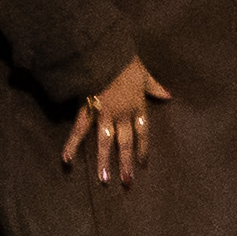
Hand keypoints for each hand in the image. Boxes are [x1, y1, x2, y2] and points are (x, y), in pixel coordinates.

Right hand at [58, 58, 167, 182]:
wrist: (104, 53)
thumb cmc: (124, 61)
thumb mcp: (144, 73)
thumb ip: (155, 87)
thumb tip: (169, 95)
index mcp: (137, 106)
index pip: (142, 132)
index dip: (143, 149)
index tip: (143, 165)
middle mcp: (121, 114)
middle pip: (125, 142)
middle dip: (125, 163)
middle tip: (126, 182)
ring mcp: (104, 113)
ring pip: (104, 141)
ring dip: (103, 161)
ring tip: (103, 180)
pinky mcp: (86, 108)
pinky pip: (79, 129)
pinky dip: (72, 144)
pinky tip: (66, 159)